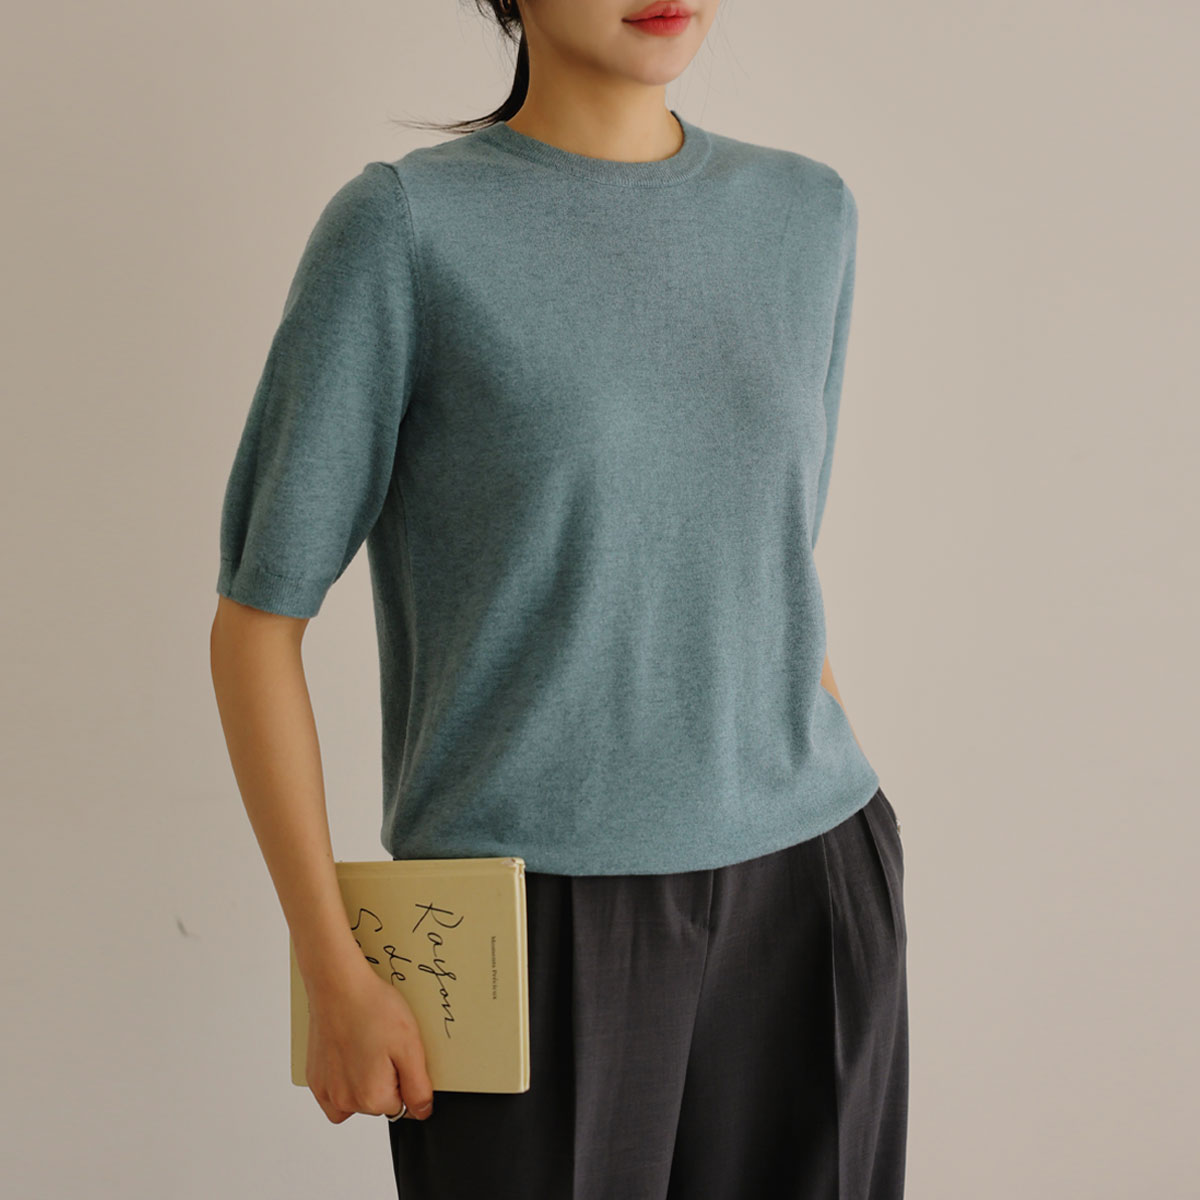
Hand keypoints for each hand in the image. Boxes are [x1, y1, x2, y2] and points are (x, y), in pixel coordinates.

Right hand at [303, 963, 434, 1123]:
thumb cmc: (373, 1009)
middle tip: (382, 1045)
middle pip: (376, 1104)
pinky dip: (343, 1080)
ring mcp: (326, 1091)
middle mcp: (344, 1102)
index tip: (397, 1054)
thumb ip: (418, 1088)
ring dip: (363, 1082)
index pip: (400, 1105)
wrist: (338, 985)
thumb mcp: (410, 1046)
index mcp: (371, 1098)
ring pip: (355, 1100)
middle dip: (384, 1080)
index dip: (404, 1078)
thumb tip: (422, 1112)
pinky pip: (333, 1094)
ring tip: (366, 1048)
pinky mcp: (314, 1078)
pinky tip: (349, 1054)